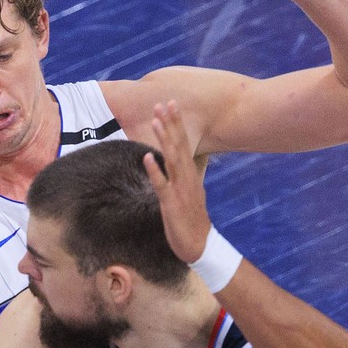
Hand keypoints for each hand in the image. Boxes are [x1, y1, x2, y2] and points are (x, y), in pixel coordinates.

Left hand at [146, 101, 212, 264]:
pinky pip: (162, 185)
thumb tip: (179, 162)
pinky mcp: (172, 205)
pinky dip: (155, 171)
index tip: (171, 104)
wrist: (199, 245)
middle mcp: (187, 179)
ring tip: (156, 121)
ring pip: (172, 160)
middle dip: (171, 124)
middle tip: (163, 102)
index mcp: (190, 175)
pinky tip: (147, 157)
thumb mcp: (190, 192)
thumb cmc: (192, 219)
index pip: (184, 143)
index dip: (177, 124)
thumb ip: (184, 175)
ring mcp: (180, 191)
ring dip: (164, 140)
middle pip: (179, 146)